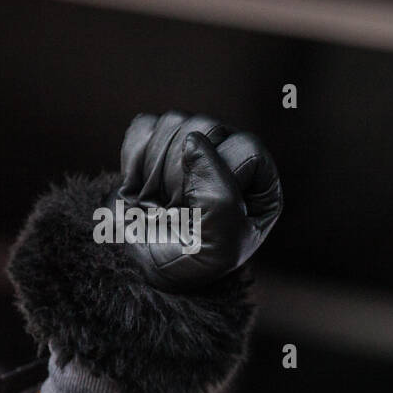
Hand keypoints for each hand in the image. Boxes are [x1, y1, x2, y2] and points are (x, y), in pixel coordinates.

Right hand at [117, 110, 281, 291]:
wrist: (134, 270)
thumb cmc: (184, 263)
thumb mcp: (218, 247)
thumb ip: (219, 197)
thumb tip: (195, 141)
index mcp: (259, 187)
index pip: (247, 147)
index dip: (219, 176)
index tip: (201, 210)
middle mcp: (229, 162)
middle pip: (208, 127)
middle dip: (181, 174)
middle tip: (174, 209)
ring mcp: (192, 150)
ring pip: (175, 121)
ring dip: (156, 169)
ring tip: (157, 202)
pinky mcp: (155, 145)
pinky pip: (144, 127)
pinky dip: (134, 160)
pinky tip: (139, 187)